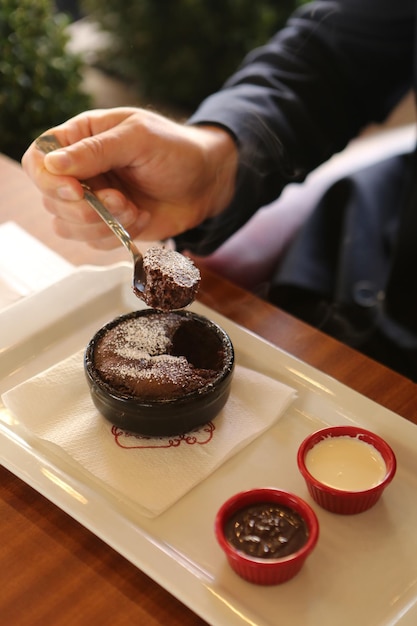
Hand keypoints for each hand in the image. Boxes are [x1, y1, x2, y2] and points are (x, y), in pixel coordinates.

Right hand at [22, 107, 237, 248]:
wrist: (206, 183)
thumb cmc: (176, 150)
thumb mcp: (139, 139)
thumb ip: (96, 150)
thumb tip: (53, 163)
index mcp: (80, 138)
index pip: (39, 161)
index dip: (50, 181)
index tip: (77, 190)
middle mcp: (80, 170)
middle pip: (51, 199)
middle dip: (86, 208)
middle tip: (121, 200)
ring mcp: (92, 200)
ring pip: (68, 225)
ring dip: (103, 224)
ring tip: (134, 209)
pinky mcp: (107, 224)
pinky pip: (93, 241)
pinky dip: (117, 235)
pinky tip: (140, 218)